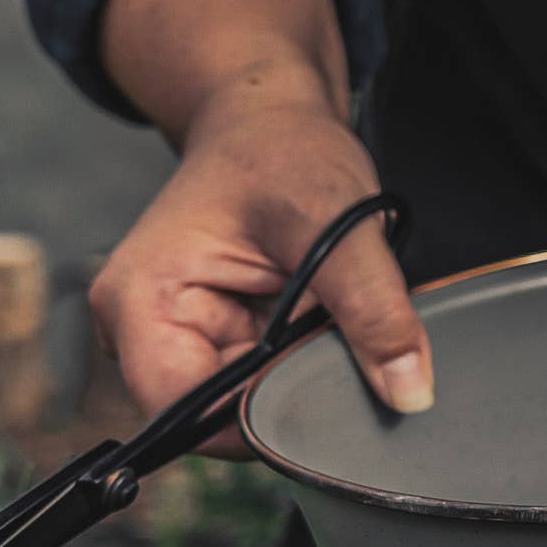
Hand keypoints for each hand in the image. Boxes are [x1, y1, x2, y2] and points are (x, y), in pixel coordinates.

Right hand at [93, 89, 428, 425]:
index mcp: (140, 302)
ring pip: (246, 403)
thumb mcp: (338, 221)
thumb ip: (375, 310)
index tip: (330, 394)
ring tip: (327, 317)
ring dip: (298, 374)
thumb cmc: (284, 151)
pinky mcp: (208, 339)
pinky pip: (260, 380)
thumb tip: (408, 392)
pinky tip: (319, 322)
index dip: (262, 423)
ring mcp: (173, 338)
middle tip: (340, 341)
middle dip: (289, 394)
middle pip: (218, 417)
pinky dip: (298, 361)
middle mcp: (138, 331)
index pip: (188, 414)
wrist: (271, 123)